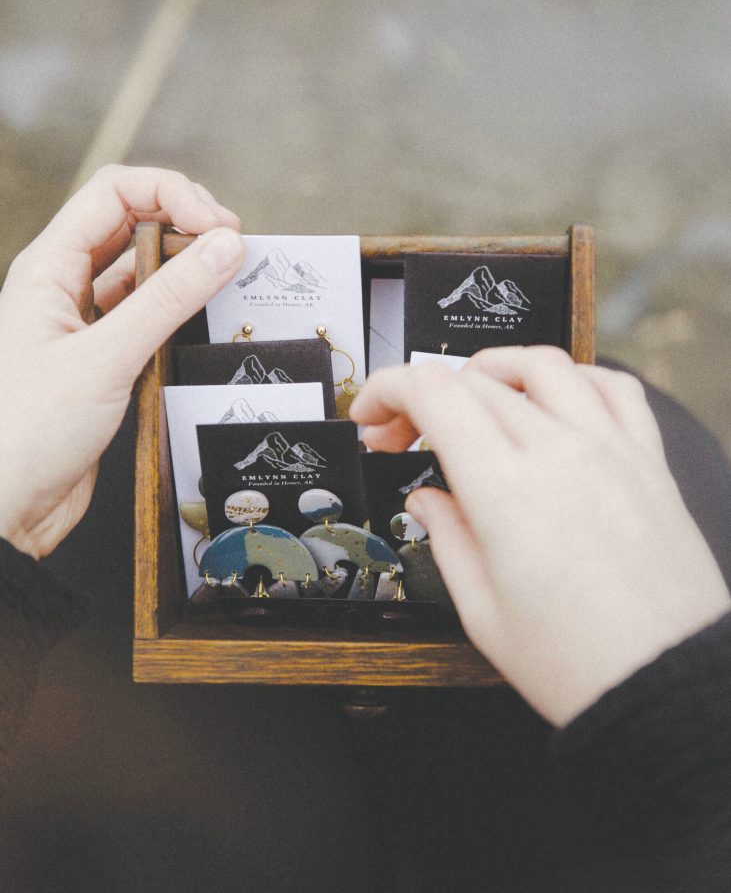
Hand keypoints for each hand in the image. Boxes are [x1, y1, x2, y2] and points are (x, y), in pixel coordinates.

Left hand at [0, 165, 244, 557]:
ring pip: (144, 273)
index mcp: (48, 268)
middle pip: (132, 224)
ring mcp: (85, 325)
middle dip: (185, 224)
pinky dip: (181, 313)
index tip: (219, 225)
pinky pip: (148, 319)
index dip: (172, 194)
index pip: (115, 193)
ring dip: (186, 270)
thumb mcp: (105, 358)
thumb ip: (168, 300)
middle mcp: (64, 288)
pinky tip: (207, 323)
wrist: (6, 509)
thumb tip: (223, 247)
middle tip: (233, 249)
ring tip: (228, 281)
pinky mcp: (104, 362)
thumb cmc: (24, 434)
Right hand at [350, 347, 730, 725]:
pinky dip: (574, 377)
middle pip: (474, 381)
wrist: (667, 684)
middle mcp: (559, 454)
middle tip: (406, 437)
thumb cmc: (579, 665)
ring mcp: (609, 450)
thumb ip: (445, 538)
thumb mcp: (482, 613)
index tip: (371, 417)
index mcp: (506, 492)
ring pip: (543, 364)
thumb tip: (425, 499)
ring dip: (492, 369)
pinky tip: (554, 399)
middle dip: (423, 397)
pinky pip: (613, 387)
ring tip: (471, 396)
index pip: (433, 394)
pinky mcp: (647, 461)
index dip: (386, 390)